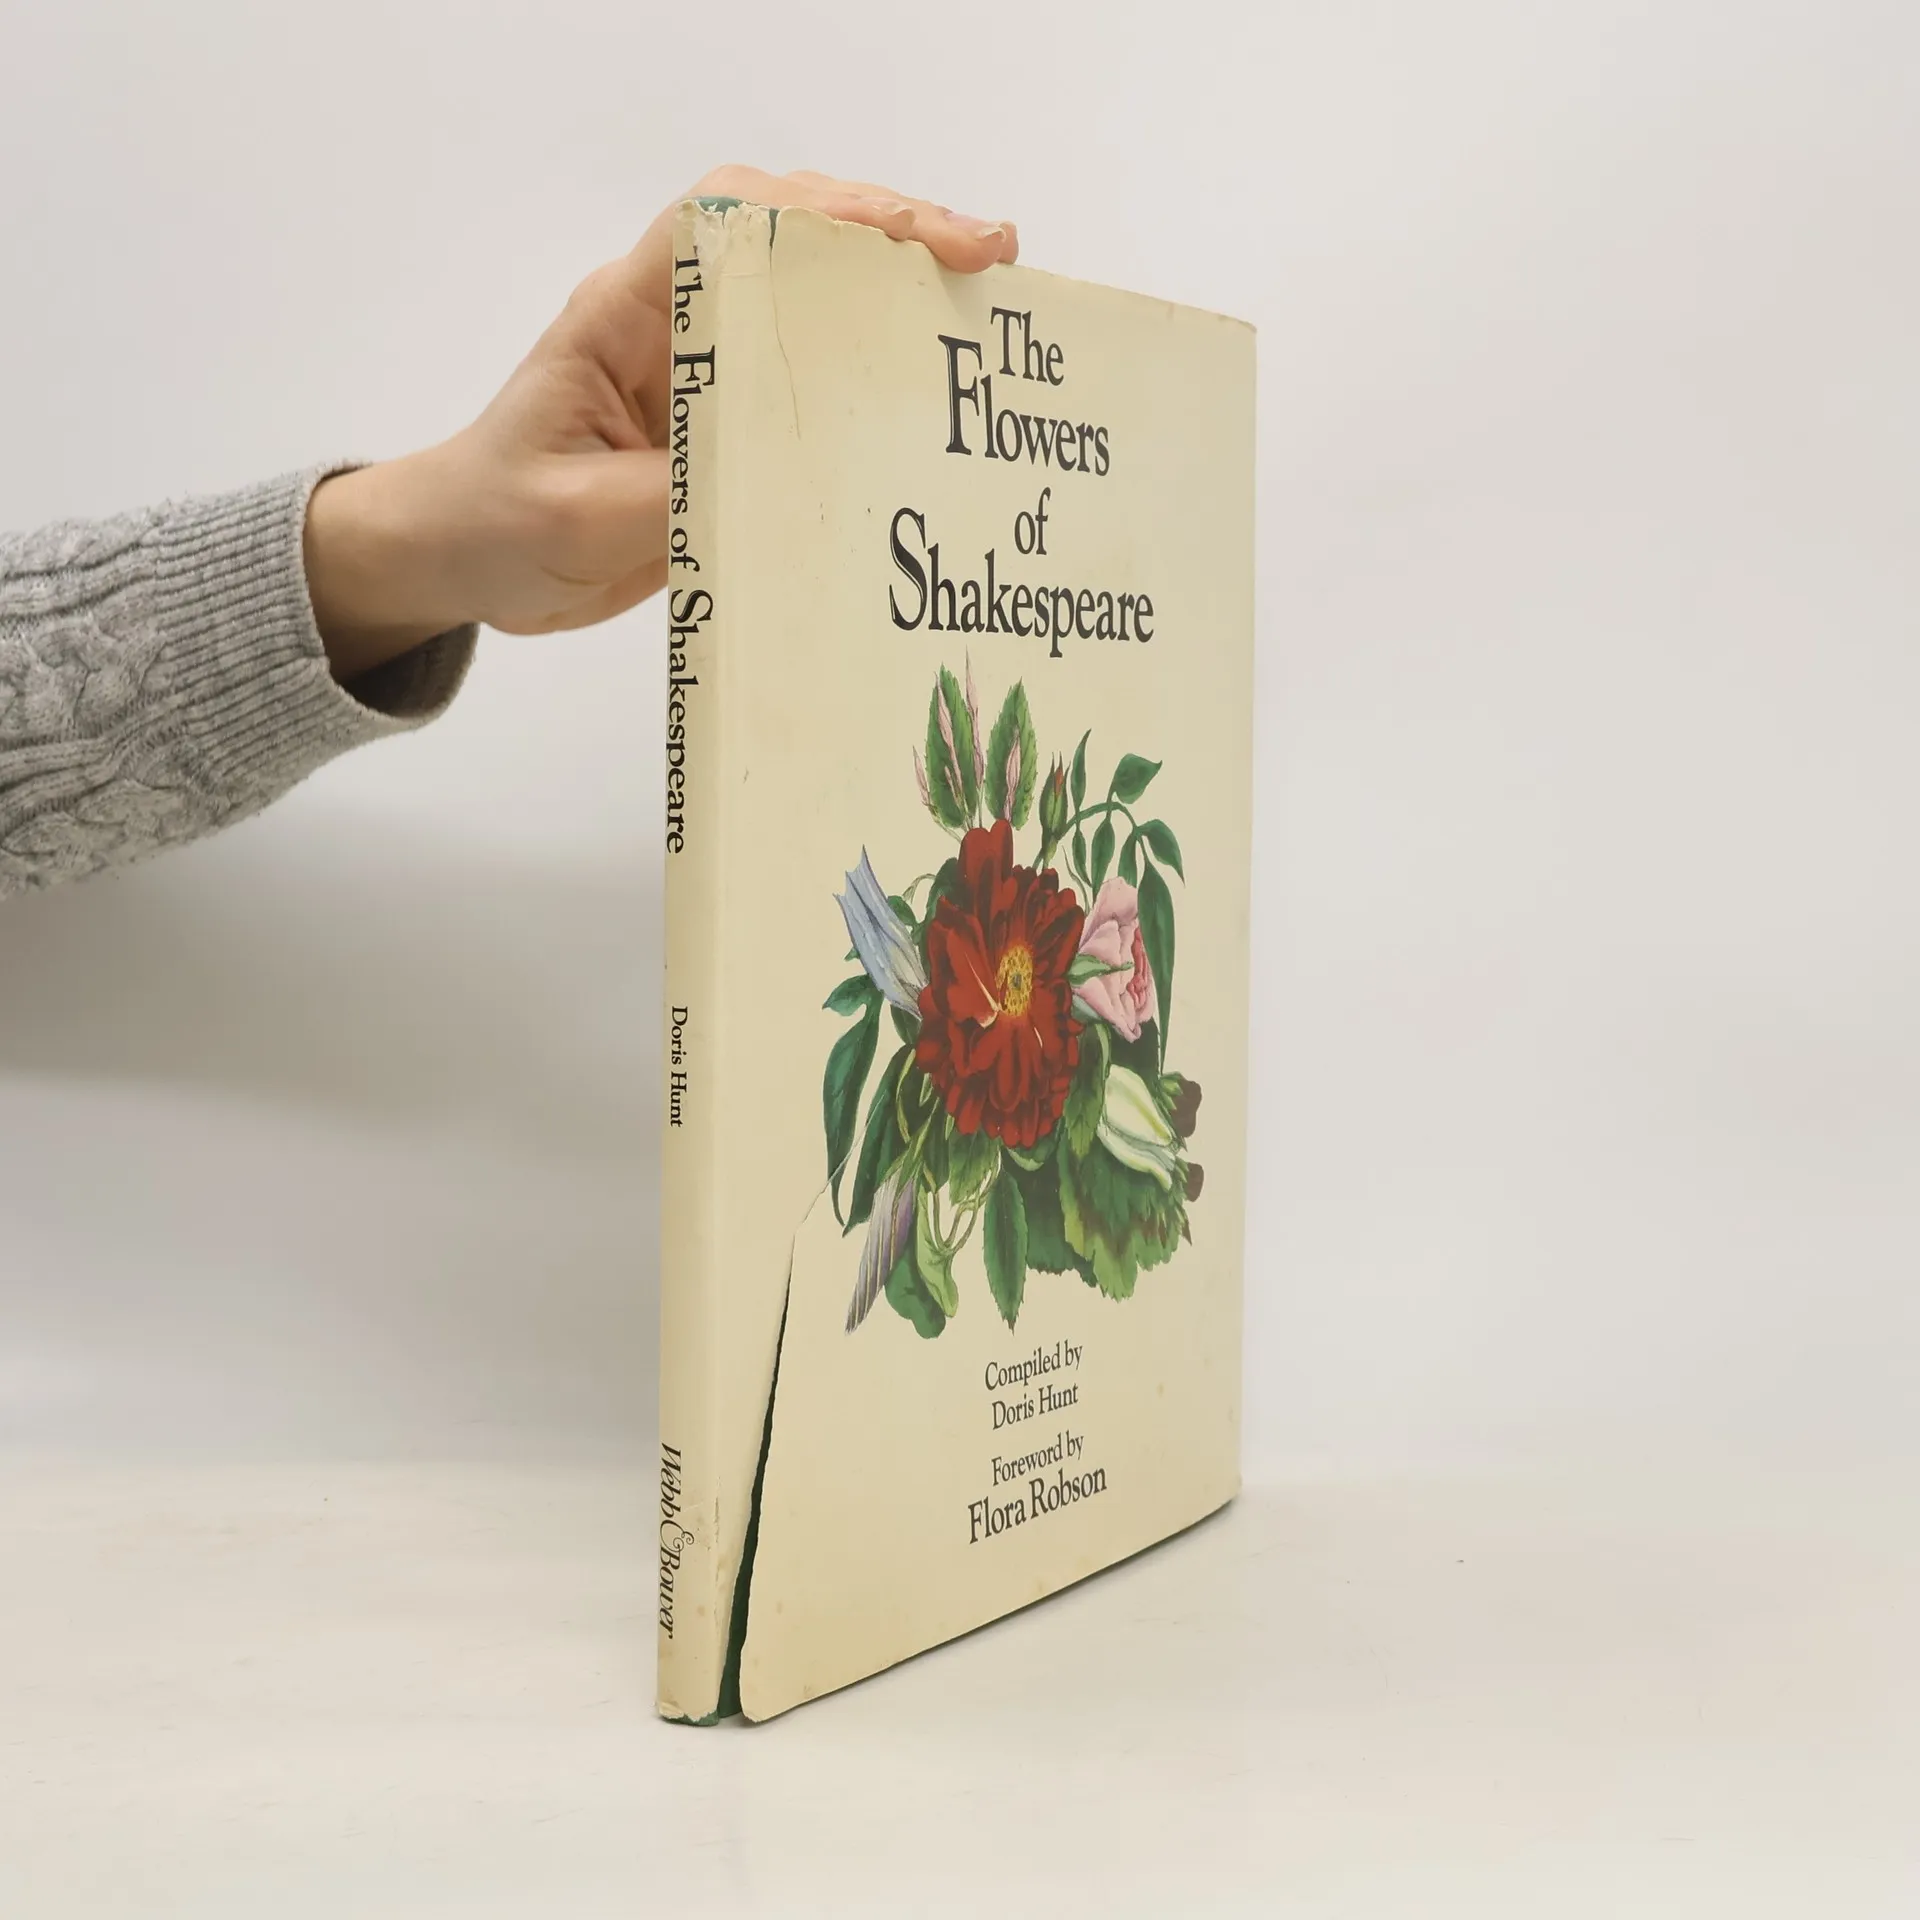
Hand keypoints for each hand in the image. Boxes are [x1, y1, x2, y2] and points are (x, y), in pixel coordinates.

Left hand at [305, 166, 1017, 681]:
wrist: (464, 564)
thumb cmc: (495, 521)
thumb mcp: (578, 516)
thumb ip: (672, 494)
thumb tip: (780, 484)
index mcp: (625, 314)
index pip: (729, 221)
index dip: (827, 210)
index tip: (913, 234)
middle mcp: (673, 326)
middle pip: (791, 239)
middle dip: (892, 233)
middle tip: (989, 257)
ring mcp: (704, 373)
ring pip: (811, 303)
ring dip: (896, 296)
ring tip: (985, 309)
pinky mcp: (725, 428)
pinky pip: (810, 387)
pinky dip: (875, 379)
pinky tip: (929, 398)